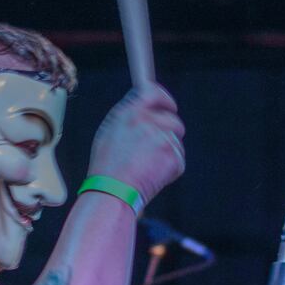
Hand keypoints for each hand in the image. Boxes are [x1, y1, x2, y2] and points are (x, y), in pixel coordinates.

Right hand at [85, 85, 185, 205]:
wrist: (113, 192)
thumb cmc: (107, 166)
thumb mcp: (109, 131)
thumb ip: (130, 114)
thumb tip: (146, 105)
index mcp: (130, 112)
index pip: (154, 92)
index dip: (164, 99)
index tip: (169, 105)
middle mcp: (149, 121)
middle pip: (172, 119)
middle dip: (169, 130)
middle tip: (159, 145)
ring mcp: (164, 139)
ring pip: (176, 140)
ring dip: (167, 150)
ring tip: (147, 165)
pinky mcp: (174, 157)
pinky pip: (178, 158)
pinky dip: (169, 167)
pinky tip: (152, 174)